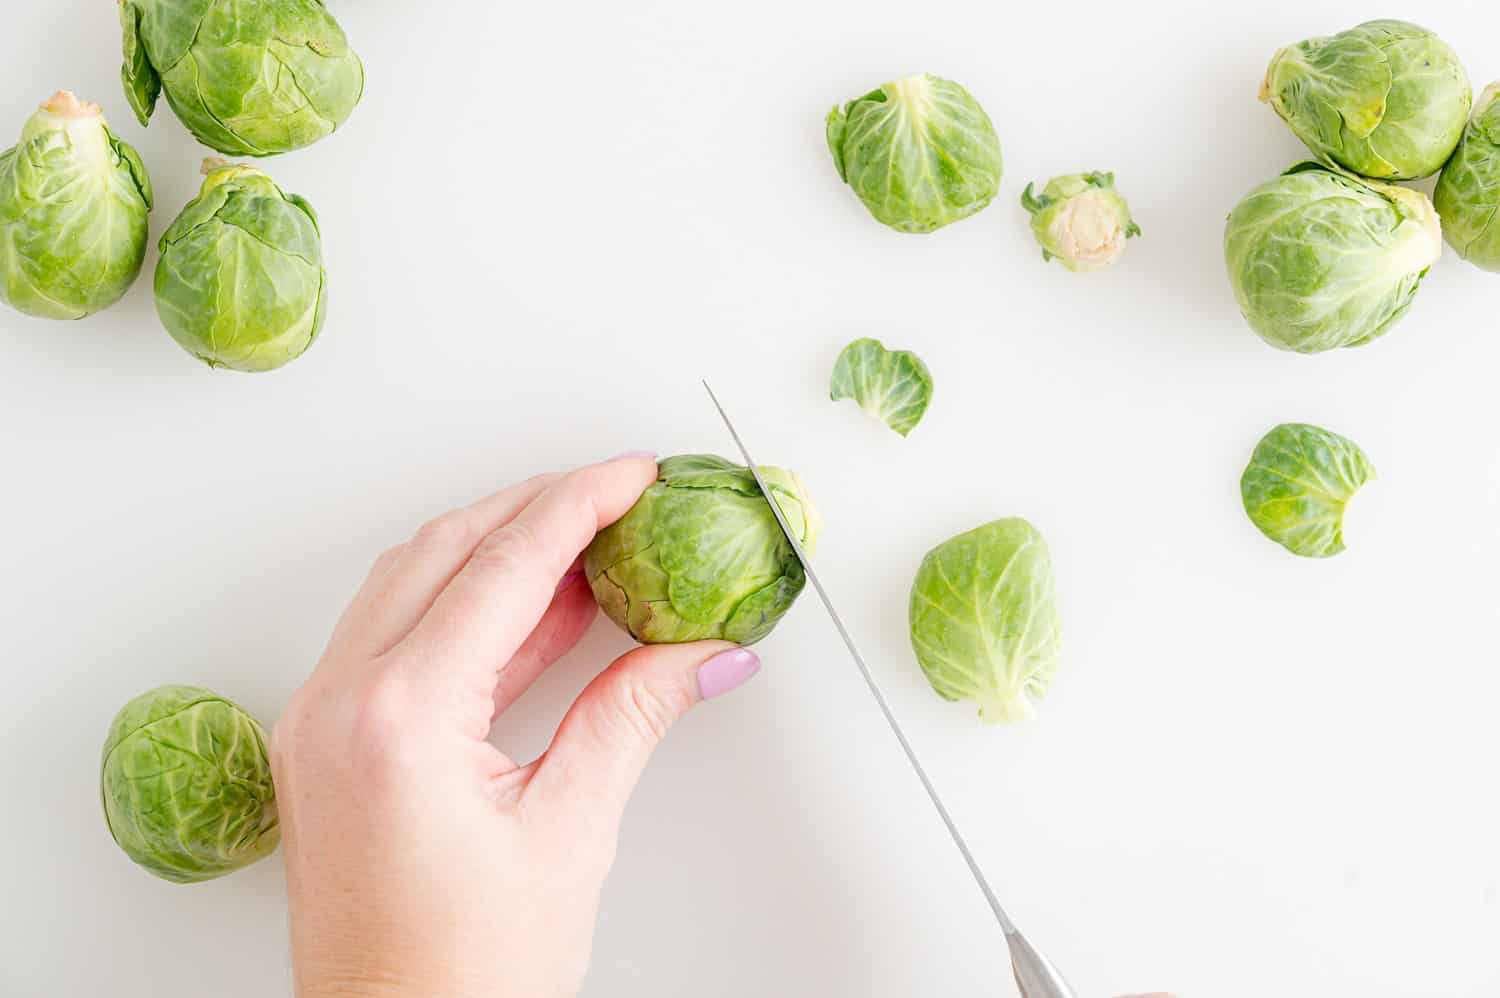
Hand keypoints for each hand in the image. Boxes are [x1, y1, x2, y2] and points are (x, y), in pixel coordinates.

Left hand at [270, 455, 761, 997]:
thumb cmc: (463, 980)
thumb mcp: (569, 835)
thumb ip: (632, 718)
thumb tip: (698, 653)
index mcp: (397, 720)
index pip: (502, 567)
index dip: (578, 504)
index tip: (633, 475)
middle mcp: (339, 704)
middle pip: (445, 552)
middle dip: (537, 509)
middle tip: (618, 498)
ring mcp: (321, 721)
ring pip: (412, 583)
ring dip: (499, 551)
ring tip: (590, 548)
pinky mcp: (327, 743)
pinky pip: (396, 635)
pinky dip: (466, 608)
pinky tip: (536, 613)